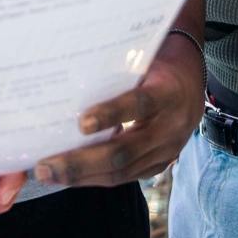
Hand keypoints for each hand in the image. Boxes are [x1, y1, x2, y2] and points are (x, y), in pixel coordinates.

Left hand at [35, 31, 203, 186]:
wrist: (192, 83)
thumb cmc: (157, 63)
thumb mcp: (143, 59)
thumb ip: (116, 71)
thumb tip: (67, 78)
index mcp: (169, 92)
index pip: (140, 104)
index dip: (112, 114)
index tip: (81, 122)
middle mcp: (171, 127)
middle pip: (123, 151)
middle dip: (80, 162)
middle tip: (45, 166)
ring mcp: (167, 151)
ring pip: (121, 172)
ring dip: (80, 176)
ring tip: (47, 174)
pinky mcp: (159, 165)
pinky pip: (124, 178)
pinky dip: (93, 179)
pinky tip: (68, 177)